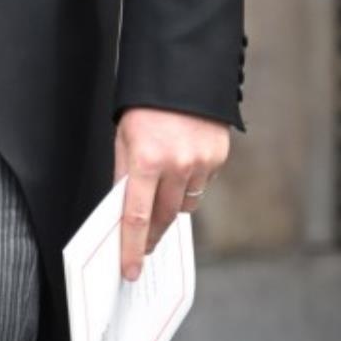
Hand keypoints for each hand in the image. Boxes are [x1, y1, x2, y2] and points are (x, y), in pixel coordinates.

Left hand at [113, 107, 229, 281]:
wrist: (182, 72)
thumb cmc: (146, 104)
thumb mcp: (124, 136)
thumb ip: (124, 173)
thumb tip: (123, 208)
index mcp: (146, 159)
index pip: (136, 216)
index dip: (132, 246)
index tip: (130, 268)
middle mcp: (176, 165)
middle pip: (163, 217)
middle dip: (152, 234)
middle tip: (145, 246)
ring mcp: (201, 163)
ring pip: (185, 204)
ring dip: (171, 206)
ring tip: (161, 189)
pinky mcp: (218, 158)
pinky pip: (201, 185)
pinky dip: (189, 183)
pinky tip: (182, 164)